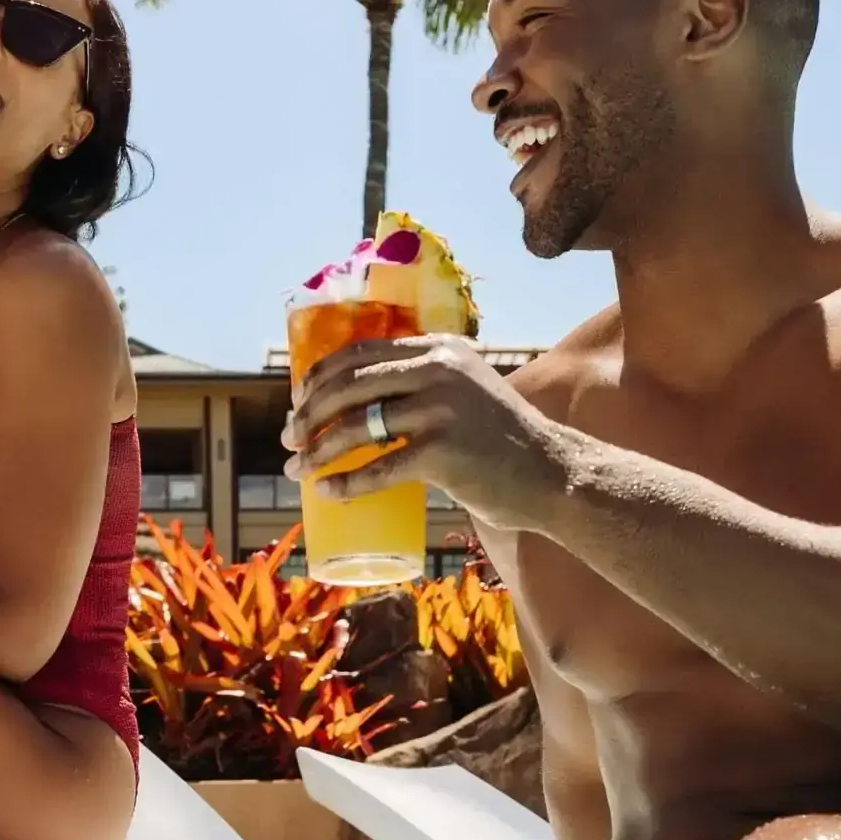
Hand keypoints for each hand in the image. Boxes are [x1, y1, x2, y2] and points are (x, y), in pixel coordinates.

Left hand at [282, 336, 572, 529]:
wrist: (552, 474)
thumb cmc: (503, 440)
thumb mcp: (467, 389)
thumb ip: (429, 381)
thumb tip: (363, 399)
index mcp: (439, 348)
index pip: (361, 353)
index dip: (319, 376)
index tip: (298, 400)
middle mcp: (438, 369)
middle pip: (350, 387)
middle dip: (308, 413)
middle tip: (288, 438)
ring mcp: (441, 409)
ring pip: (357, 427)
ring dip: (317, 449)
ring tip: (297, 468)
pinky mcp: (444, 452)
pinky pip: (379, 468)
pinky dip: (346, 483)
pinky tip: (326, 491)